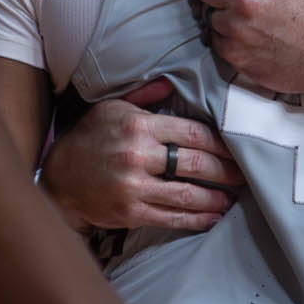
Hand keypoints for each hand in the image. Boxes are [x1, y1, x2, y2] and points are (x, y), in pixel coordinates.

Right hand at [42, 81, 242, 233]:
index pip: (193, 133)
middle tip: (244, 175)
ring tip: (232, 199)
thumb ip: (145, 96)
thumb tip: (173, 83)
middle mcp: (138, 155)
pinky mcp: (131, 213)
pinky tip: (212, 218)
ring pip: (188, 195)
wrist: (59, 179)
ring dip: (215, 199)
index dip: (221, 143)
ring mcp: (134, 187)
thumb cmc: (90, 138)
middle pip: (196, 164)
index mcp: (139, 126)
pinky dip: (196, 220)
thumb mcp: (112, 108)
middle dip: (225, 171)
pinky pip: (172, 218)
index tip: (237, 148)